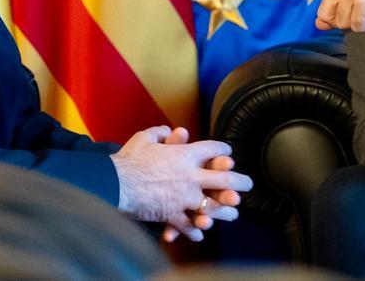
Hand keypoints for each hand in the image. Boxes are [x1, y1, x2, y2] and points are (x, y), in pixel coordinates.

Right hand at [112, 126, 251, 241]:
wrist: (115, 183)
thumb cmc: (128, 160)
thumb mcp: (143, 138)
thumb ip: (159, 133)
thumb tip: (168, 130)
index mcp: (185, 154)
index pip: (213, 149)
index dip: (223, 151)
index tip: (228, 154)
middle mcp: (190, 176)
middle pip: (224, 179)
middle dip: (239, 181)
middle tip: (248, 184)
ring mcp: (183, 197)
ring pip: (213, 205)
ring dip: (225, 210)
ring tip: (234, 213)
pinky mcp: (173, 214)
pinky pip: (189, 225)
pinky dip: (196, 230)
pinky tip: (201, 232)